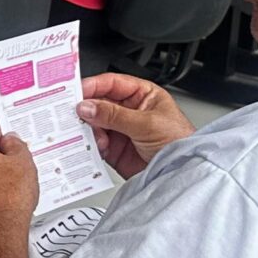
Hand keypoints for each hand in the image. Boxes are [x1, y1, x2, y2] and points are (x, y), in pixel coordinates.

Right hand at [76, 72, 193, 177]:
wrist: (183, 173)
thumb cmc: (179, 142)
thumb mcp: (147, 123)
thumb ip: (115, 115)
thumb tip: (87, 107)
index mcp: (141, 95)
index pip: (112, 84)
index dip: (93, 86)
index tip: (76, 92)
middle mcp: (128, 111)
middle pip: (98, 103)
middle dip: (86, 110)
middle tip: (74, 115)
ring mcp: (120, 131)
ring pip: (93, 124)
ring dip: (89, 130)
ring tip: (93, 137)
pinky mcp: (114, 150)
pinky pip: (94, 144)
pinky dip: (90, 146)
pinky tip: (95, 148)